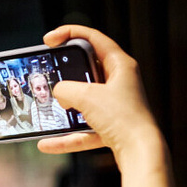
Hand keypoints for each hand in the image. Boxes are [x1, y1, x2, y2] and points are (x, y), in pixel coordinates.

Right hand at [36, 25, 173, 186]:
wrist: (140, 153)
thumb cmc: (122, 118)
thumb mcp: (87, 97)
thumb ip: (66, 90)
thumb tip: (60, 94)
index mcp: (120, 65)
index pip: (93, 38)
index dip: (69, 33)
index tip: (49, 40)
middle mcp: (120, 83)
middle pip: (87, 69)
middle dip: (66, 73)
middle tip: (49, 74)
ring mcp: (116, 106)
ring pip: (84, 101)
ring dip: (64, 106)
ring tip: (47, 108)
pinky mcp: (112, 127)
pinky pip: (83, 129)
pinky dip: (66, 136)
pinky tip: (47, 143)